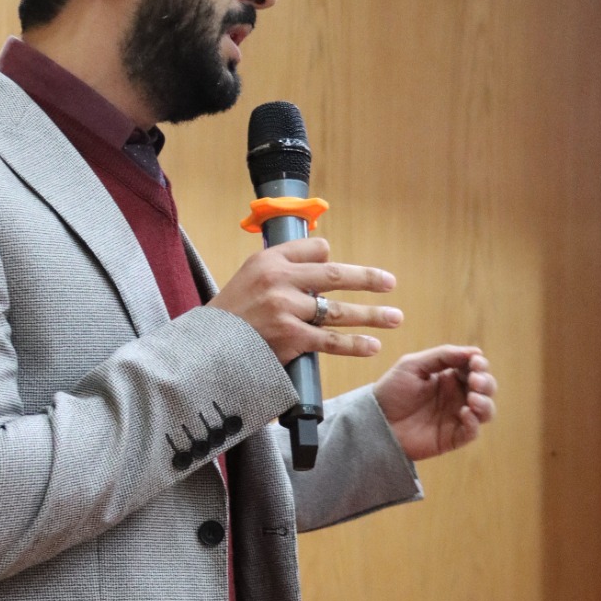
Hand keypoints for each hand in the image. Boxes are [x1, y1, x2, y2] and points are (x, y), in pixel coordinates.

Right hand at [210, 237, 402, 363]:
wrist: (206, 350)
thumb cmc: (232, 315)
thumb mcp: (249, 278)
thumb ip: (282, 267)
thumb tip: (325, 255)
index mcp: (269, 260)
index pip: (315, 250)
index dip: (330, 260)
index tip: (345, 272)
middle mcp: (279, 280)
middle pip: (334, 275)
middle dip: (367, 279)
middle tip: (389, 282)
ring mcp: (286, 309)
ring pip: (338, 310)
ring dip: (371, 315)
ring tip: (394, 317)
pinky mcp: (290, 338)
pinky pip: (330, 340)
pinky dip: (354, 344)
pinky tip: (372, 345)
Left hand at [373, 345, 496, 460]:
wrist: (375, 422)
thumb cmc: (391, 391)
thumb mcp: (412, 365)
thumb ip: (442, 355)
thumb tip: (475, 351)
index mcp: (449, 376)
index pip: (474, 367)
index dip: (479, 363)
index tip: (474, 361)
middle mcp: (456, 396)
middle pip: (486, 387)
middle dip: (485, 381)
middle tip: (475, 380)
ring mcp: (456, 417)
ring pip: (486, 410)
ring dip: (485, 402)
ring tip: (473, 398)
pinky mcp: (453, 437)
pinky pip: (473, 431)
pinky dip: (474, 422)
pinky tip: (464, 412)